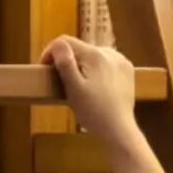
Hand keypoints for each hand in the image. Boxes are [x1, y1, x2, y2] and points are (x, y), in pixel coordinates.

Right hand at [41, 35, 138, 149]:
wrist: (119, 130)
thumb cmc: (93, 112)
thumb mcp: (73, 88)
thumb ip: (65, 63)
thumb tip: (59, 44)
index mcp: (95, 54)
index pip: (65, 42)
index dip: (51, 53)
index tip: (45, 69)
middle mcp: (110, 52)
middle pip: (80, 49)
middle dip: (68, 61)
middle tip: (61, 82)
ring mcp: (121, 61)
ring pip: (92, 56)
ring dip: (82, 66)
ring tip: (78, 86)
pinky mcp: (127, 70)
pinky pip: (105, 63)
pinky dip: (96, 71)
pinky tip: (95, 87)